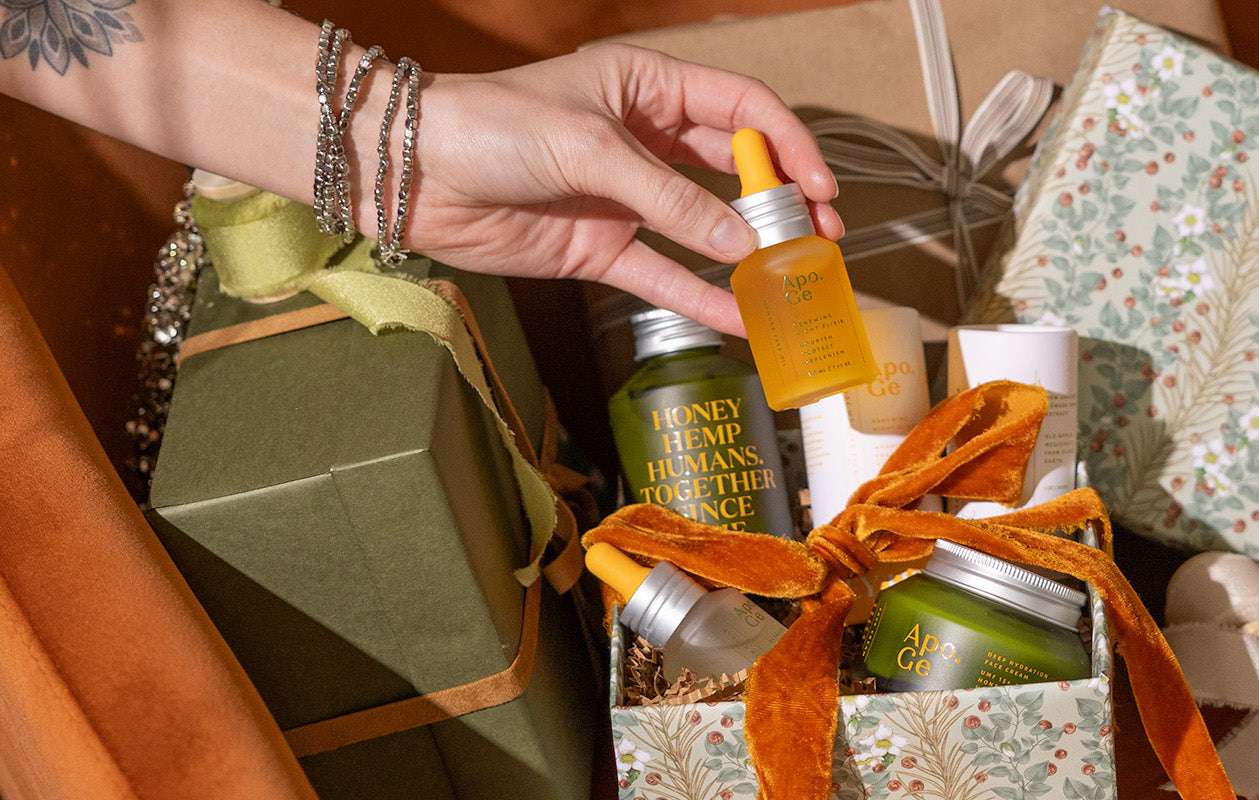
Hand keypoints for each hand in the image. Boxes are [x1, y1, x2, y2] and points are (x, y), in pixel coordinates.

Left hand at [400, 44, 842, 335]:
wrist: (411, 172)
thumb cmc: (491, 125)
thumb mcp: (591, 148)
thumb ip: (670, 198)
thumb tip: (741, 241)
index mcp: (647, 85)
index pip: (740, 107)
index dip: (786, 143)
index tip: (819, 184)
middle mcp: (645, 138)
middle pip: (734, 168)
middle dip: (781, 200)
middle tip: (821, 234)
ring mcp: (625, 197)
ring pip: (705, 226)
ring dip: (749, 251)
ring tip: (794, 277)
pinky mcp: (600, 247)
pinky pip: (663, 275)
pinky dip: (700, 296)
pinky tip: (740, 318)